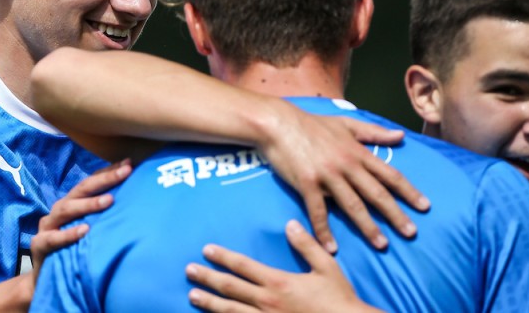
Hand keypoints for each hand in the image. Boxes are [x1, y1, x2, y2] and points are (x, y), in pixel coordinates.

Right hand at [29, 159, 131, 281]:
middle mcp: (59, 211)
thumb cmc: (74, 252)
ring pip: (67, 209)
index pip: (91, 183)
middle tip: (125, 171)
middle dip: (104, 179)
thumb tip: (136, 202)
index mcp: (72, 204)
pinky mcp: (39, 245)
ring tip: (109, 200)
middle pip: (81, 190)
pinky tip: (85, 230)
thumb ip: (104, 217)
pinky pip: (53, 238)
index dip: (109, 172)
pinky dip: (69, 234)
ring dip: (88, 204)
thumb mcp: (90, 231)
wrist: (46, 281)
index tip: (130, 163)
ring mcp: (48, 227)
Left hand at [186, 220, 382, 312]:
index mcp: (278, 282)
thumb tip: (290, 224)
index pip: (243, 266)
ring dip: (210, 302)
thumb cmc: (338, 299)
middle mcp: (267, 302)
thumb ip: (307, 245)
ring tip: (192, 296)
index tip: (207, 250)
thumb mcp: (326, 267)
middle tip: (189, 271)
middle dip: (207, 278)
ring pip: (230, 311)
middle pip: (230, 288)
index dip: (223, 257)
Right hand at [257, 104, 429, 250]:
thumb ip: (374, 132)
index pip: (389, 174)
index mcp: (357, 152)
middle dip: (396, 214)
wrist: (278, 123)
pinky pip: (318, 211)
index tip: (424, 206)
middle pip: (376, 193)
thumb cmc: (312, 124)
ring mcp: (327, 175)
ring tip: (382, 244)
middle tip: (411, 232)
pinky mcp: (306, 184)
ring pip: (352, 205)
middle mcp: (346, 165)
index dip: (408, 191)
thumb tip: (401, 135)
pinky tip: (332, 248)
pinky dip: (324, 231)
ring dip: (368, 226)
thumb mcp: (346, 123)